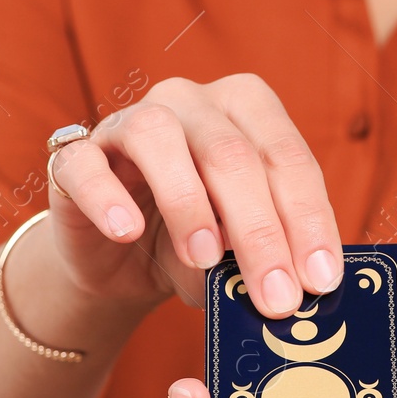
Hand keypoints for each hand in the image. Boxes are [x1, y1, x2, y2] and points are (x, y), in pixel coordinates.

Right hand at [45, 74, 342, 315]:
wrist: (118, 259)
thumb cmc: (194, 243)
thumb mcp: (239, 253)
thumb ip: (263, 258)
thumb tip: (292, 289)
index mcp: (247, 110)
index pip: (287, 158)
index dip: (308, 220)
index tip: (320, 280)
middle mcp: (192, 102)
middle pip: (232, 153)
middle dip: (261, 231)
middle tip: (276, 295)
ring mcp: (128, 121)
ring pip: (159, 136)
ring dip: (188, 202)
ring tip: (207, 259)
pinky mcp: (75, 156)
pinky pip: (85, 164)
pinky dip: (107, 196)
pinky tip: (127, 232)